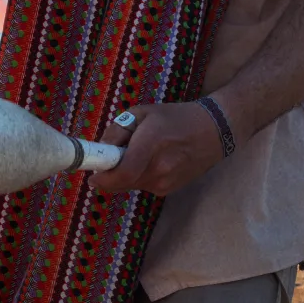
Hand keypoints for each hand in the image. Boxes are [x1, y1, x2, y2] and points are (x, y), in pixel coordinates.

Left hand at [91, 102, 225, 197]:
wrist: (212, 131)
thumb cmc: (174, 118)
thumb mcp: (141, 113)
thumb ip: (117, 131)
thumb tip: (101, 149)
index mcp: (150, 144)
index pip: (122, 174)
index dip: (103, 179)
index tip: (91, 177)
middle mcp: (158, 168)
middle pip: (123, 182)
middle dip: (110, 174)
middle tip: (109, 159)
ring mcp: (166, 182)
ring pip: (132, 184)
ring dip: (125, 174)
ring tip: (136, 154)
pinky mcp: (170, 189)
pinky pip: (144, 185)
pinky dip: (138, 176)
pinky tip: (150, 161)